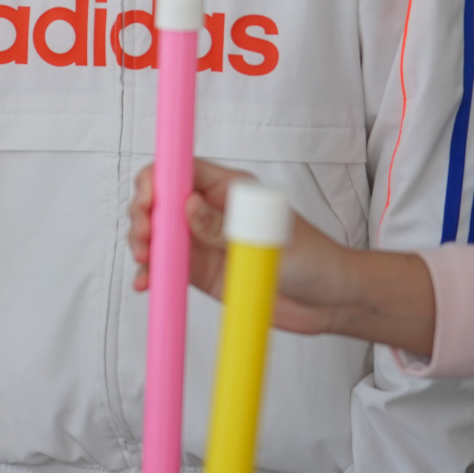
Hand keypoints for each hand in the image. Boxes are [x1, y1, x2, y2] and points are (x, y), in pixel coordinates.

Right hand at [127, 159, 435, 352]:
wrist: (330, 302)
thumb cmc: (313, 258)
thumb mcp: (267, 237)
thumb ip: (223, 224)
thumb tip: (186, 205)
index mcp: (229, 190)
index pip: (183, 171)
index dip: (158, 180)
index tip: (147, 200)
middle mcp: (211, 212)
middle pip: (162, 201)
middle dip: (144, 213)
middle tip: (145, 236)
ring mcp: (204, 242)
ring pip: (159, 234)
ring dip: (143, 243)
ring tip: (145, 260)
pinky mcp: (202, 271)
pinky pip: (168, 267)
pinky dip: (152, 273)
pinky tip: (146, 282)